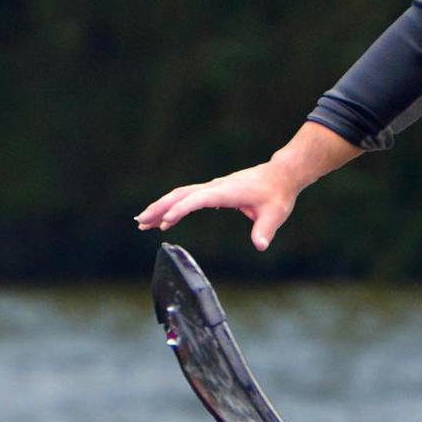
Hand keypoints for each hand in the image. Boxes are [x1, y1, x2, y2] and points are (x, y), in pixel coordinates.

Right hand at [135, 160, 306, 250]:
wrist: (280, 175)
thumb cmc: (277, 194)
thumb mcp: (275, 213)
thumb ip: (266, 229)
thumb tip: (260, 245)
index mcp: (227, 192)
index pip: (198, 199)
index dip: (180, 209)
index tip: (164, 221)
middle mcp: (215, 187)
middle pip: (180, 194)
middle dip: (159, 208)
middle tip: (141, 222)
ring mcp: (212, 188)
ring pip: (180, 195)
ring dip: (161, 207)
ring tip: (143, 221)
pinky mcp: (213, 191)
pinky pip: (187, 197)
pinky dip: (172, 206)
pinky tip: (164, 217)